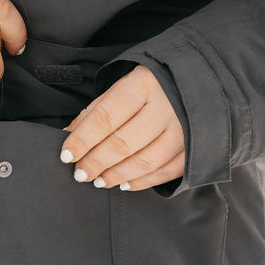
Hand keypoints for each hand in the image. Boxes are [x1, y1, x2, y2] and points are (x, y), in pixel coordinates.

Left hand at [58, 64, 185, 190]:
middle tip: (80, 173)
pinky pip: (167, 171)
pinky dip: (144, 182)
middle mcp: (166, 105)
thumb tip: (69, 135)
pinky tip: (125, 184)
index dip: (83, 139)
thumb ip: (97, 110)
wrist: (198, 80)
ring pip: (146, 161)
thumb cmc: (151, 84)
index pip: (106, 117)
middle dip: (97, 162)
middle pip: (124, 142)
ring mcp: (185, 128)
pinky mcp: (197, 147)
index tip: (66, 155)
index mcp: (143, 84)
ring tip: (99, 180)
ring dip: (117, 175)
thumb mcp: (123, 85)